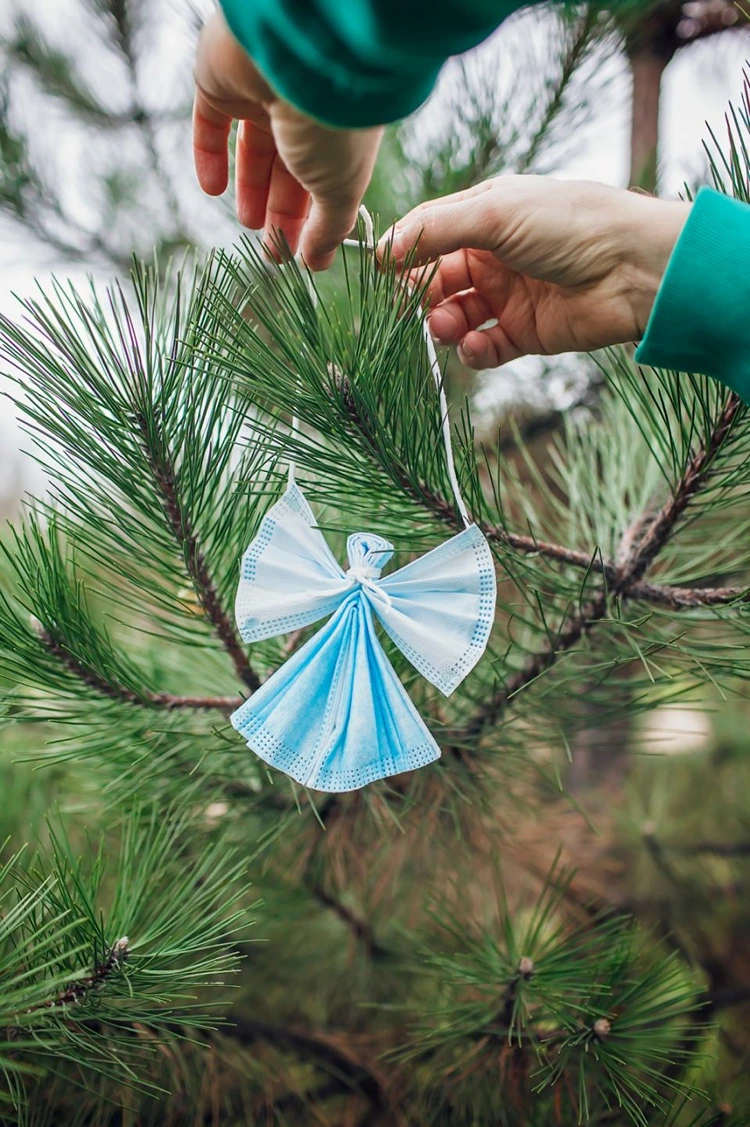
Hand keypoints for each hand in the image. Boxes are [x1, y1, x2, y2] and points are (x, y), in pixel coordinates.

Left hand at [193, 11, 382, 269]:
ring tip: (248, 223)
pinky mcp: (221, 81)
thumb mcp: (340, 188)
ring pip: (253, 148)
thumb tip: (317, 261)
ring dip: (250, 188)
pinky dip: (210, 157)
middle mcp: (303, 110)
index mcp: (340, 132)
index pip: (324, 181)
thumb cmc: (333, 124)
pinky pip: (211, 124)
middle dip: (281, 211)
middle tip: (273, 249)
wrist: (302, 54)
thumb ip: (329, 228)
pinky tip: (212, 191)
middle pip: (289, 169)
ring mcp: (262, 92)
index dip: (312, 219)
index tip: (302, 255)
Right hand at [384, 177, 689, 367]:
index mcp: (487, 215)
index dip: (404, 252)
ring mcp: (510, 295)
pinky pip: (485, 347)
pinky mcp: (525, 332)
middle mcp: (495, 255)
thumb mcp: (496, 213)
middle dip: (420, 296)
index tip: (381, 273)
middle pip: (437, 279)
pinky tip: (474, 347)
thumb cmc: (572, 225)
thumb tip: (383, 250)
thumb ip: (435, 231)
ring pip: (457, 316)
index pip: (429, 232)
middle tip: (412, 309)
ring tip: (447, 328)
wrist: (633, 269)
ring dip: (443, 325)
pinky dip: (473, 352)